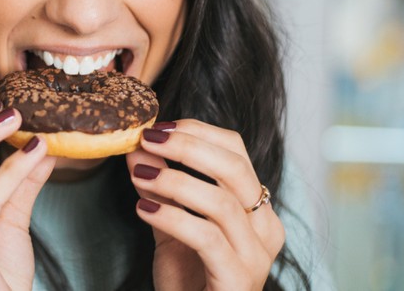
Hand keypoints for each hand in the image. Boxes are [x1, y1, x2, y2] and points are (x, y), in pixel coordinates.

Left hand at [125, 120, 284, 290]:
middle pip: (235, 169)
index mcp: (256, 210)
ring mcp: (256, 257)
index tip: (157, 128)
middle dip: (187, 146)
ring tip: (140, 175)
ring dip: (175, 181)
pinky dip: (173, 217)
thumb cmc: (189, 280)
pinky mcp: (238, 279)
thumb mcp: (171, 225)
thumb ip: (159, 188)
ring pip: (222, 202)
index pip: (237, 152)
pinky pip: (207, 237)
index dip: (197, 132)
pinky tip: (144, 210)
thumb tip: (137, 148)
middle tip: (148, 140)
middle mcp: (266, 230)